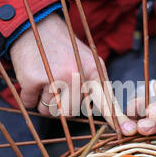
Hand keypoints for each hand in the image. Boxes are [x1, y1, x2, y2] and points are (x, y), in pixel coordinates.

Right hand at [10, 13, 136, 135]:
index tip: (125, 130)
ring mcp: (55, 78)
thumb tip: (111, 116)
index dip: (115, 118)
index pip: (105, 100)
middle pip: (69, 112)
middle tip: (56, 82)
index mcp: (93, 71)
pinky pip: (31, 104)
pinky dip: (29, 96)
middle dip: (60, 103)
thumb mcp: (87, 60)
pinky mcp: (34, 80)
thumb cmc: (63, 48)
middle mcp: (77, 76)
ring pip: (49, 111)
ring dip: (44, 100)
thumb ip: (96, 84)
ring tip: (45, 78)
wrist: (35, 26)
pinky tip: (32, 78)